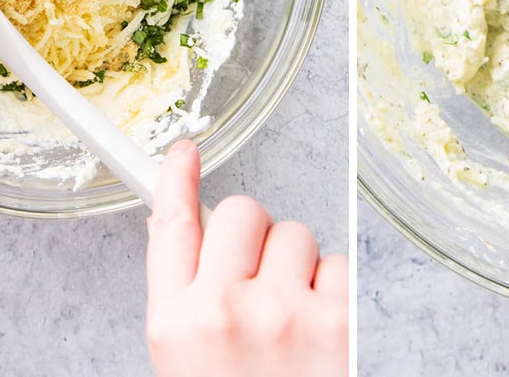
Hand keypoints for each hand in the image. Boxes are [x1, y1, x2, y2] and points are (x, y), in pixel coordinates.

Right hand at [146, 140, 348, 376]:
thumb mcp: (188, 364)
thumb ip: (186, 300)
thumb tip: (190, 233)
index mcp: (175, 327)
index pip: (171, 229)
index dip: (177, 181)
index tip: (185, 153)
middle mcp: (224, 312)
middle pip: (243, 213)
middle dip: (254, 236)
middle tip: (258, 281)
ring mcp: (284, 314)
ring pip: (295, 235)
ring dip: (296, 267)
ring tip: (290, 323)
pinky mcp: (337, 322)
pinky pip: (336, 265)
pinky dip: (332, 292)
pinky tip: (321, 333)